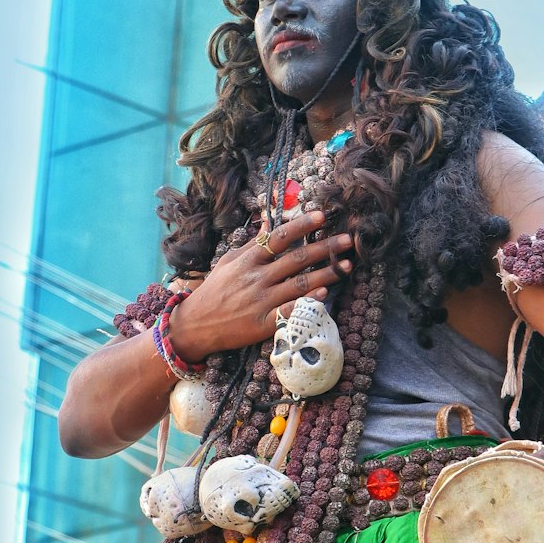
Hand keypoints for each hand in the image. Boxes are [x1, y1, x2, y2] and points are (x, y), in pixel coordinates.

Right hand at [169, 210, 353, 360]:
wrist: (195, 325)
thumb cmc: (214, 291)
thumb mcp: (229, 262)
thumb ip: (253, 243)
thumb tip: (270, 220)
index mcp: (248, 260)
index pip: (279, 238)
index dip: (302, 226)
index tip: (322, 216)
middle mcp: (256, 278)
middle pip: (296, 259)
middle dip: (325, 248)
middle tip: (348, 240)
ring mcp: (261, 301)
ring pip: (299, 284)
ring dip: (326, 274)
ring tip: (347, 266)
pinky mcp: (263, 323)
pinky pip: (290, 311)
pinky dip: (307, 302)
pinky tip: (325, 294)